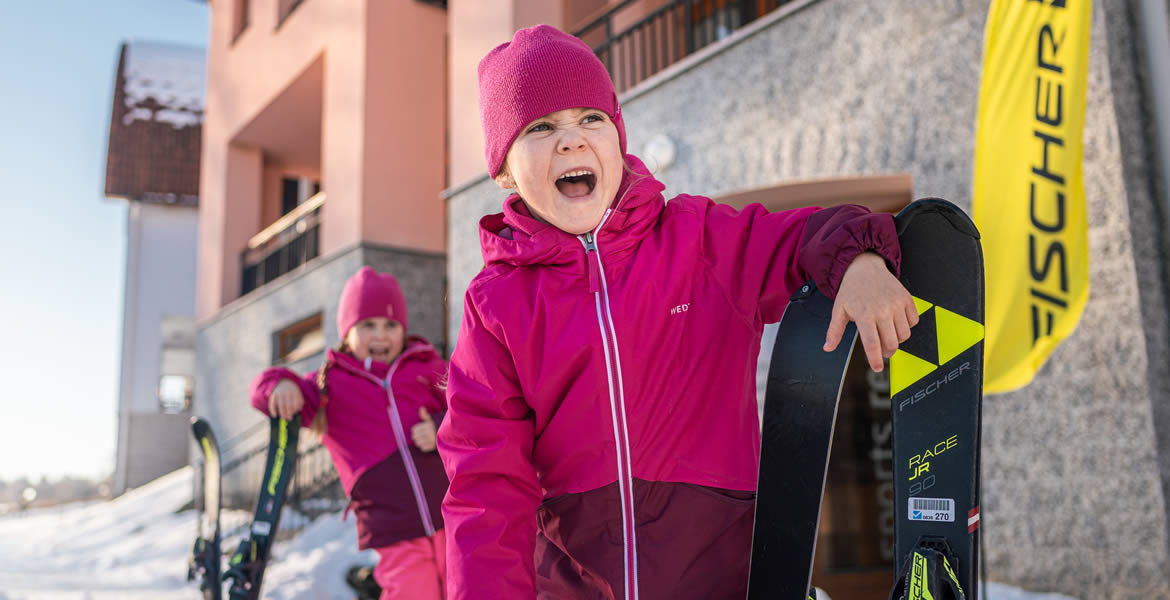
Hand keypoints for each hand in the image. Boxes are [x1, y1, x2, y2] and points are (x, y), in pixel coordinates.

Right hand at [268, 379, 304, 419]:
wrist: (283, 382)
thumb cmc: (292, 393)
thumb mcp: (298, 395)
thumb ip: (299, 403)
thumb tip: (295, 413)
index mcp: (296, 392)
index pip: (297, 402)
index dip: (296, 409)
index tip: (294, 414)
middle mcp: (288, 392)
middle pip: (289, 404)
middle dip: (289, 413)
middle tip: (289, 419)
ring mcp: (280, 393)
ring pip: (281, 405)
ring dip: (282, 413)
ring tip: (284, 418)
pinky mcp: (273, 395)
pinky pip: (272, 403)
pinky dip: (273, 410)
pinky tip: (274, 415)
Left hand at [411, 407, 436, 451]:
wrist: (445, 435)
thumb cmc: (434, 426)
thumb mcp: (430, 420)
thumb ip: (424, 415)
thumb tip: (422, 408)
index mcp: (428, 426)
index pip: (414, 430)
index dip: (415, 430)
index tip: (419, 430)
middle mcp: (430, 433)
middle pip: (415, 437)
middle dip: (416, 436)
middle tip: (421, 435)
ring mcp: (431, 440)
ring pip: (418, 443)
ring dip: (419, 442)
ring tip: (423, 439)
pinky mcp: (432, 447)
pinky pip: (423, 448)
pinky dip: (423, 447)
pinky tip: (426, 443)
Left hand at [824, 252, 917, 371]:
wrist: (865, 267)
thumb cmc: (851, 290)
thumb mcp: (839, 309)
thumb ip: (834, 331)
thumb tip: (828, 348)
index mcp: (864, 314)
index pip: (872, 344)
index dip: (875, 359)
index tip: (877, 367)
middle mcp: (882, 310)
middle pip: (892, 343)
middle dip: (887, 352)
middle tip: (882, 350)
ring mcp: (896, 304)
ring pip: (904, 335)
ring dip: (897, 339)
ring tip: (887, 333)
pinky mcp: (907, 299)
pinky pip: (913, 321)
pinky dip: (907, 325)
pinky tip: (896, 321)